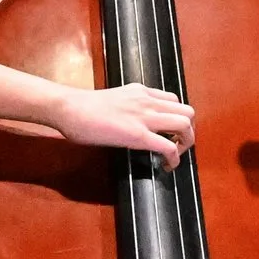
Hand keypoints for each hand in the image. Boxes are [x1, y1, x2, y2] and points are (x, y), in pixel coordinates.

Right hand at [47, 82, 195, 167]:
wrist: (69, 108)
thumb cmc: (83, 107)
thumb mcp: (115, 99)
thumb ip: (129, 106)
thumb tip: (131, 121)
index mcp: (141, 92)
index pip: (174, 101)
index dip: (177, 118)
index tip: (170, 132)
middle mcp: (148, 101)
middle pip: (188, 112)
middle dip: (188, 131)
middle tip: (177, 145)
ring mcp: (144, 117)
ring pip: (185, 125)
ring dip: (186, 143)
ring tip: (174, 155)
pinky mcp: (138, 135)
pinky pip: (169, 147)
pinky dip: (175, 158)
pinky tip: (167, 166)